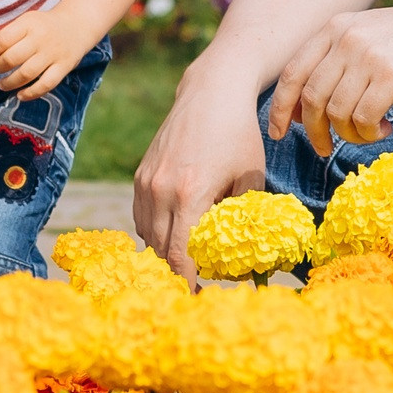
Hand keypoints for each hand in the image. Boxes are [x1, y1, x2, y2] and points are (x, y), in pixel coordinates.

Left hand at [0, 3, 95, 100]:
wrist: (76, 25)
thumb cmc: (42, 26)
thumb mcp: (26, 21)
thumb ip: (9, 35)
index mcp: (28, 23)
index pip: (2, 40)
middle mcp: (41, 38)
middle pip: (12, 58)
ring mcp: (53, 53)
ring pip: (27, 73)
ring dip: (10, 82)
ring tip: (2, 85)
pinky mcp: (64, 67)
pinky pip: (46, 84)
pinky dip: (31, 93)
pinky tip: (20, 95)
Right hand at [132, 57, 268, 276]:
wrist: (210, 94)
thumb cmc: (239, 135)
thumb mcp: (251, 178)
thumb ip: (243, 217)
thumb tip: (248, 254)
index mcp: (190, 194)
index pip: (180, 255)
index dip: (188, 283)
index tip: (199, 298)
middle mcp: (161, 191)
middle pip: (160, 251)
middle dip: (176, 275)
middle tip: (195, 287)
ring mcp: (146, 182)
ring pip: (147, 235)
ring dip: (164, 254)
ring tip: (185, 265)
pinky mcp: (141, 174)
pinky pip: (142, 215)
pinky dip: (155, 231)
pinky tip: (173, 236)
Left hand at [266, 2, 392, 152]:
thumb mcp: (369, 36)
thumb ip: (337, 61)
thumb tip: (304, 106)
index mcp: (335, 28)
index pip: (293, 72)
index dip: (280, 107)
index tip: (279, 132)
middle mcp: (347, 39)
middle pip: (311, 98)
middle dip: (312, 131)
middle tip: (323, 148)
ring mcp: (369, 57)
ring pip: (336, 112)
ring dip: (348, 134)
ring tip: (367, 134)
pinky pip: (364, 119)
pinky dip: (369, 134)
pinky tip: (385, 129)